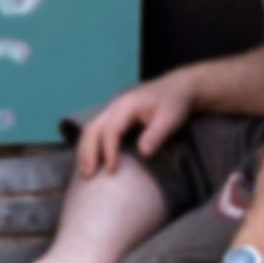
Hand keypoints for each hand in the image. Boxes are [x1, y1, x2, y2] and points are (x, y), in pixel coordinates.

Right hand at [74, 69, 197, 179]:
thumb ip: (156, 134)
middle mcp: (114, 106)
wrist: (178, 87)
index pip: (110, 130)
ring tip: (85, 171)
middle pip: (92, 129)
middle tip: (88, 175)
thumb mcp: (171, 118)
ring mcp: (112, 109)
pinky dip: (91, 144)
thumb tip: (143, 152)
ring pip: (90, 128)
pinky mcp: (115, 114)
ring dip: (85, 150)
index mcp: (126, 105)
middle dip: (88, 152)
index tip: (112, 170)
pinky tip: (92, 158)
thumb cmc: (175, 103)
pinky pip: (96, 129)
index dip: (109, 151)